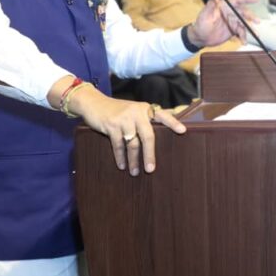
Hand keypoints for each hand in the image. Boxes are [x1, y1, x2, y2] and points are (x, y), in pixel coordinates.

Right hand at [63, 84, 186, 175]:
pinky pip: (118, 145)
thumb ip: (142, 121)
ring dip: (134, 160)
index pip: (162, 115)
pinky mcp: (111, 125)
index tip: (183, 131)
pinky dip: (120, 157)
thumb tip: (153, 141)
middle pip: (148, 136)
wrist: (93, 102)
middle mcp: (136, 112)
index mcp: (145, 109)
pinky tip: (122, 165)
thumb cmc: (116, 110)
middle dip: (150, 154)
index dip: (173, 123)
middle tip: (150, 169)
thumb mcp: (131, 111)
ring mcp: (124, 118)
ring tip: (135, 172)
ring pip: (132, 143)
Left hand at [188, 0, 250, 45]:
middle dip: (251, 17)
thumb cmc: (200, 24)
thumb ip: (211, 5)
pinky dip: (244, 37)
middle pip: (244, 13)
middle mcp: (230, 13)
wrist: (200, 38)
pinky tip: (244, 41)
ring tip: (256, 34)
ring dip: (251, 28)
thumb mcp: (204, 15)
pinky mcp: (233, 31)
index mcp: (224, 7)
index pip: (237, 1)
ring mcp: (232, 22)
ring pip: (244, 24)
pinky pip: (241, 33)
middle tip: (257, 21)